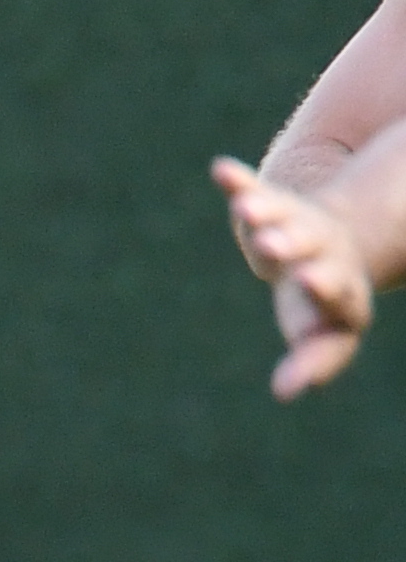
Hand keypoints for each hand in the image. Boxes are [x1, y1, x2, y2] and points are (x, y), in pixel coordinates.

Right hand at [219, 155, 375, 399]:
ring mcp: (299, 225)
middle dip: (293, 244)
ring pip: (286, 217)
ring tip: (246, 208)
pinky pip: (254, 191)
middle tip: (275, 242)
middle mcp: (325, 252)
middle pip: (312, 246)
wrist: (336, 248)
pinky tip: (221, 170)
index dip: (326, 285)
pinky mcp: (273, 205)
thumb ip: (312, 362)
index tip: (314, 280)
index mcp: (342, 287)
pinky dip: (238, 184)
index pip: (337, 287)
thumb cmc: (324, 307)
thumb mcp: (325, 335)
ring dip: (265, 213)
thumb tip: (288, 391)